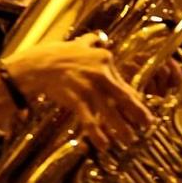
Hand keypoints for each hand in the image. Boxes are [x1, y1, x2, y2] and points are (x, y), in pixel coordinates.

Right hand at [0, 41, 151, 151]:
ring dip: (121, 129)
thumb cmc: (56, 55)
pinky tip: (104, 145)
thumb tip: (101, 38)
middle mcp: (99, 72)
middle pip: (123, 97)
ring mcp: (88, 86)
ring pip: (109, 112)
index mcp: (104, 58)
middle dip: (137, 114)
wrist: (35, 66)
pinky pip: (89, 120)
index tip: (142, 109)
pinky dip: (97, 134)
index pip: (123, 82)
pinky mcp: (75, 98)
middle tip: (146, 125)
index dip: (134, 99)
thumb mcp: (77, 44)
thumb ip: (91, 42)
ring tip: (128, 140)